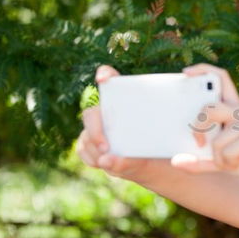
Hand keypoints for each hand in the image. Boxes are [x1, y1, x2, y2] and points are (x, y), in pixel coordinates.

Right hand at [75, 65, 152, 179]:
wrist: (151, 164)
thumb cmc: (156, 150)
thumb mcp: (150, 153)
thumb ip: (130, 159)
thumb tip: (106, 161)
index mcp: (127, 101)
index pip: (111, 77)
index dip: (105, 73)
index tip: (103, 79)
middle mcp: (108, 110)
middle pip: (92, 113)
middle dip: (96, 131)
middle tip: (106, 148)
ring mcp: (96, 125)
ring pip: (86, 135)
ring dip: (96, 151)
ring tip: (111, 162)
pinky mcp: (88, 140)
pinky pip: (82, 148)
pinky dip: (93, 159)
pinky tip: (105, 164)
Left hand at [171, 63, 238, 188]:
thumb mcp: (220, 160)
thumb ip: (199, 160)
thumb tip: (176, 162)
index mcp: (235, 109)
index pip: (221, 78)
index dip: (204, 70)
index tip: (185, 72)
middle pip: (209, 107)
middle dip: (197, 127)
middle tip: (198, 142)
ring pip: (216, 139)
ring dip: (219, 158)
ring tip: (232, 161)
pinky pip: (226, 151)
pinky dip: (228, 163)